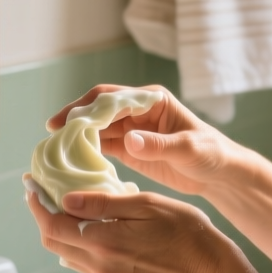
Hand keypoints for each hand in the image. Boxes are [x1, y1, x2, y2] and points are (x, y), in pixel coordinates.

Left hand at [24, 188, 246, 272]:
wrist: (208, 270)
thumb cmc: (185, 231)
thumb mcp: (145, 204)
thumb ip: (103, 204)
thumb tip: (66, 200)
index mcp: (104, 242)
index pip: (53, 225)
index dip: (38, 203)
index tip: (32, 184)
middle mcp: (99, 266)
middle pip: (53, 241)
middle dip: (43, 215)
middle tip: (43, 192)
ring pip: (66, 253)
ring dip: (58, 229)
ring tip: (63, 205)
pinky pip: (83, 263)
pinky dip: (76, 242)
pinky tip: (87, 225)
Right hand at [48, 85, 242, 195]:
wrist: (222, 174)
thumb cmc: (212, 154)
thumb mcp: (188, 149)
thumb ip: (159, 145)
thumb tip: (130, 140)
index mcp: (152, 101)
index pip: (110, 98)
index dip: (83, 107)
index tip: (61, 122)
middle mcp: (138, 111)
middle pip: (97, 112)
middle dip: (73, 122)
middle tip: (50, 139)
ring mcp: (133, 130)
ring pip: (96, 130)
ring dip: (77, 139)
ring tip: (54, 153)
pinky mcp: (131, 150)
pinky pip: (103, 148)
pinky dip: (87, 154)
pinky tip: (72, 164)